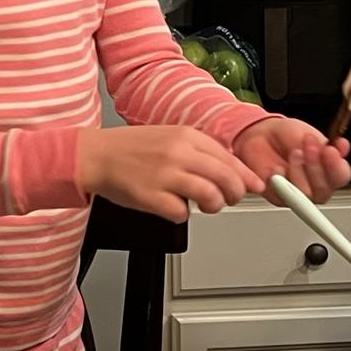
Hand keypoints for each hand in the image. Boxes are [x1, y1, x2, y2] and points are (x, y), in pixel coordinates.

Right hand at [75, 126, 263, 222]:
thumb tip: (230, 169)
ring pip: (211, 197)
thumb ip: (199, 151)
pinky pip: (182, 213)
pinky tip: (171, 206)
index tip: (255, 185)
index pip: (229, 158)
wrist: (95, 155)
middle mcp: (179, 153)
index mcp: (187, 136)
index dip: (246, 176)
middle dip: (235, 193)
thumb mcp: (170, 137)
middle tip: (229, 198)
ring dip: (212, 205)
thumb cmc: (131, 149)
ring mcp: (166, 175)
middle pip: (227, 178)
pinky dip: (181, 214)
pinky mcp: (152, 197)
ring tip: (202, 204)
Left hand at [233, 118, 350, 204]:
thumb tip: (341, 147)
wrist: (262, 136)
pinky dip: (279, 180)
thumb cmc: (287, 136)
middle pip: (324, 189)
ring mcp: (299, 194)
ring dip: (298, 171)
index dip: (336, 166)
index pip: (341, 176)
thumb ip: (324, 145)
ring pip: (304, 194)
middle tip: (308, 147)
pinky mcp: (281, 198)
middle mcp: (317, 186)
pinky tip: (277, 168)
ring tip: (293, 153)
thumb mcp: (308, 134)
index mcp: (330, 170)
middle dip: (315, 166)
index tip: (330, 151)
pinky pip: (282, 195)